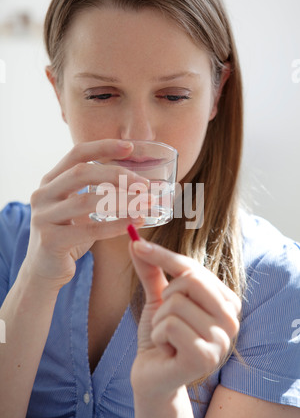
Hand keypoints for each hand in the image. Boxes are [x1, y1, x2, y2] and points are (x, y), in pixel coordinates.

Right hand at [23, 140, 146, 291]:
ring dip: (121, 201)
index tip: (130, 147)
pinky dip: (115, 225)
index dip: (104, 147)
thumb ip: (96, 191)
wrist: (44, 271)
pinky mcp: (50, 240)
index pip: (77, 153)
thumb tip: (136, 180)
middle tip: (144, 184)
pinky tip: (135, 223)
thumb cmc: (68, 237)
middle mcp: (43, 194)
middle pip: (81, 173)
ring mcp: (43, 216)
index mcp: (50, 181)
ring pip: (86, 200)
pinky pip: (89, 230)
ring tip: (145, 203)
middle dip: (117, 175)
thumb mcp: (78, 209)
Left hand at [129, 239, 240, 397]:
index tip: (136, 244)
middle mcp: (232, 320)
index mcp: (227, 302)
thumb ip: (152, 270)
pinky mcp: (205, 358)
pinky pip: (171, 326)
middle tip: (164, 316)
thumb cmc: (161, 336)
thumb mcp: (158, 299)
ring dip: (160, 320)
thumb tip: (135, 240)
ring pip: (176, 304)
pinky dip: (159, 335)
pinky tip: (167, 349)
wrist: (153, 377)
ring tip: (167, 337)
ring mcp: (222, 340)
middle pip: (190, 280)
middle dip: (166, 295)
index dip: (162, 255)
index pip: (193, 268)